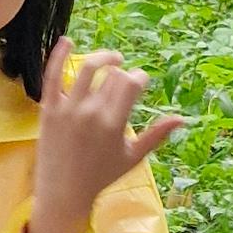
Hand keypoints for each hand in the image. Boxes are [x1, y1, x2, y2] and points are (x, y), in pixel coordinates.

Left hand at [22, 38, 182, 232]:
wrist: (63, 192)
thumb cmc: (101, 176)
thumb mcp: (133, 157)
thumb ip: (157, 135)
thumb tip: (183, 119)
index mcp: (114, 123)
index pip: (132, 83)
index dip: (140, 78)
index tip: (141, 82)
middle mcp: (91, 112)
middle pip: (113, 75)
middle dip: (124, 72)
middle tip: (125, 78)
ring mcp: (68, 109)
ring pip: (88, 68)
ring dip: (103, 58)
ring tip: (111, 60)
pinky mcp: (49, 109)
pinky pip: (53, 76)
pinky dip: (59, 55)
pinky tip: (68, 40)